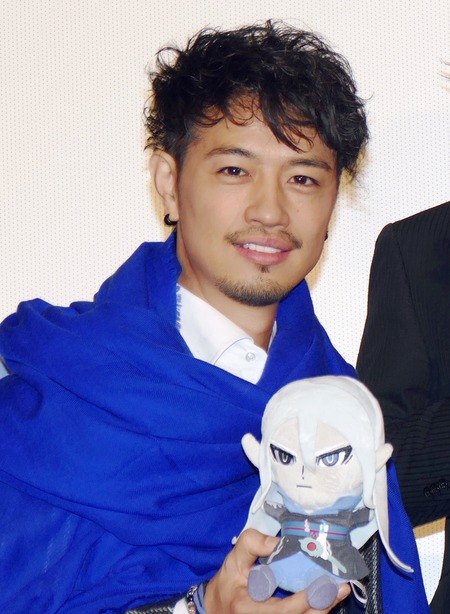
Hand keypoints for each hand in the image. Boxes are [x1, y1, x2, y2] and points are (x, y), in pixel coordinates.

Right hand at [204, 529, 350, 612]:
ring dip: (323, 609)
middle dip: (322, 605)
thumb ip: (251, 544)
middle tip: (340, 587)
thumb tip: (277, 541)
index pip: (283, 610)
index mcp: (248, 608)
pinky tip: (328, 599)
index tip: (323, 583)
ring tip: (340, 591)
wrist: (217, 609)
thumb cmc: (228, 583)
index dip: (305, 600)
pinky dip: (316, 611)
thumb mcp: (233, 559)